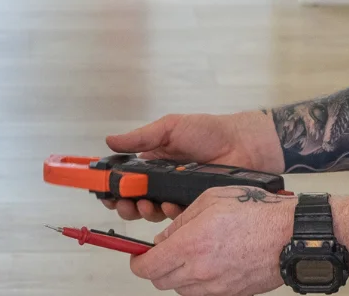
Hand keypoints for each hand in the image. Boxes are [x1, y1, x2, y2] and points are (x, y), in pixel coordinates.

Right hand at [103, 111, 283, 221]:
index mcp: (154, 164)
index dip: (114, 188)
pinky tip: (172, 205)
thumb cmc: (209, 132)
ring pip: (153, 213)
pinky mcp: (194, 208)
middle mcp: (163, 182)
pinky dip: (170, 213)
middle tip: (124, 203)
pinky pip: (177, 219)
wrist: (244, 145)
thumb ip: (141, 138)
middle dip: (125, 205)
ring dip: (144, 211)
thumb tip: (110, 140)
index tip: (105, 191)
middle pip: (135, 201)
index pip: (126, 180)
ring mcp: (178, 196)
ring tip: (147, 204)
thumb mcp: (171, 128)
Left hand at [130, 187, 295, 295]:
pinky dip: (199, 283)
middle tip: (165, 253)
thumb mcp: (211, 199)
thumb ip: (182, 220)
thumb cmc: (257, 212)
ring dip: (178, 275)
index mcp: (190, 244)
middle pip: (160, 281)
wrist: (289, 235)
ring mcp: (215, 287)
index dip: (137, 262)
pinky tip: (210, 264)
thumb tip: (164, 238)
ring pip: (181, 289)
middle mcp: (199, 270)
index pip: (147, 267)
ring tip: (193, 255)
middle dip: (157, 267)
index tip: (138, 256)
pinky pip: (203, 294)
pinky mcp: (230, 295)